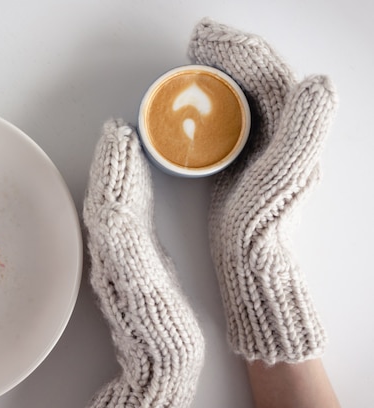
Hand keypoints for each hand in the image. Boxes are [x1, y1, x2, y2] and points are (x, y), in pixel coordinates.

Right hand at [189, 18, 337, 363]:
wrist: (249, 264)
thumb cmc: (263, 225)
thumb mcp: (284, 176)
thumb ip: (304, 130)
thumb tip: (317, 83)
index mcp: (292, 128)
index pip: (265, 74)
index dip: (235, 52)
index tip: (202, 42)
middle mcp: (281, 132)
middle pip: (253, 79)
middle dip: (225, 55)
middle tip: (195, 44)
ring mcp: (260, 145)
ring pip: (239, 96)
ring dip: (218, 74)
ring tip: (192, 63)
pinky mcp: (241, 160)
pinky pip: (226, 119)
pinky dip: (210, 103)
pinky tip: (193, 104)